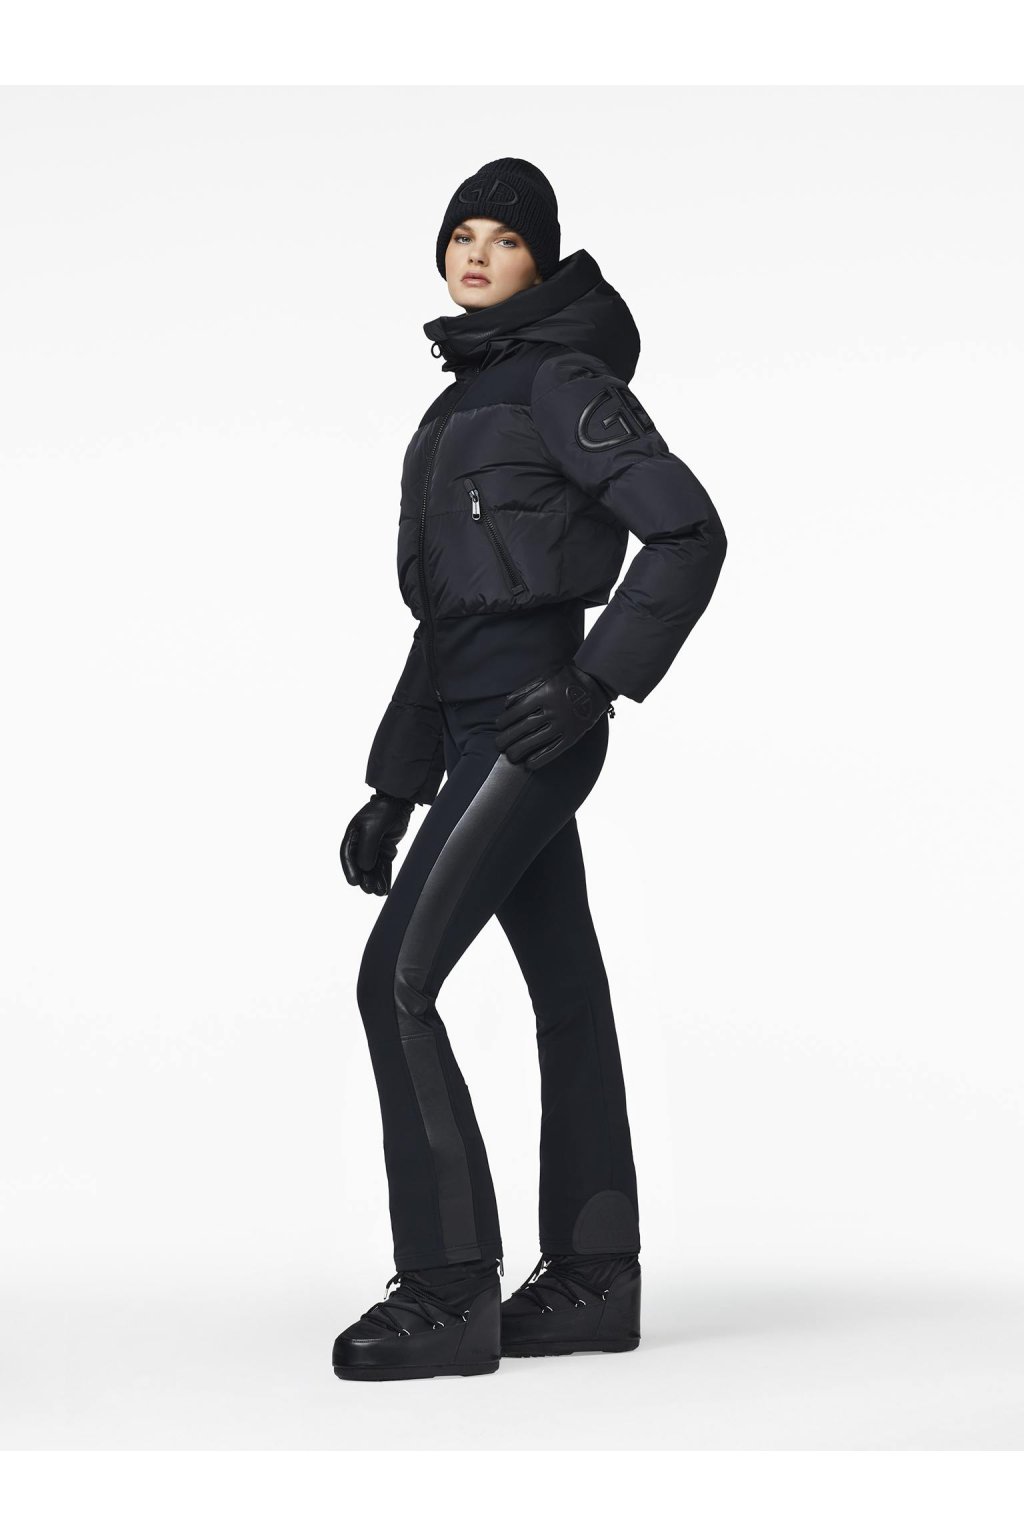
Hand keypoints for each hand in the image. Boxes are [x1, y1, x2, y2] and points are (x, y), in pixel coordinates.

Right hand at [340, 792, 414, 896]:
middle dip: (365, 878)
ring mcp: (373, 848)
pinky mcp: (385, 851)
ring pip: (373, 868)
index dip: (350, 870)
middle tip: (370, 890)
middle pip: (360, 865)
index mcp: (353, 836)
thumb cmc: (383, 811)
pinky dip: (384, 877)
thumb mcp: (373, 827)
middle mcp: (361, 844)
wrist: (400, 803)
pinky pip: (383, 866)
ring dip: (375, 880)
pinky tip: (386, 888)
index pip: (348, 855)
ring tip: (379, 892)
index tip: (355, 882)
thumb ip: (368, 847)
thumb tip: (364, 867)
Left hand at [494, 662, 613, 770]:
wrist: (596, 685)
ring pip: (536, 741)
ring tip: (510, 756)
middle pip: (523, 729)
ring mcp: (562, 725)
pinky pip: (554, 750)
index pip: (516, 712)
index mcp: (542, 696)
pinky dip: (540, 759)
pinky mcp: (572, 736)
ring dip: (519, 750)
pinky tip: (529, 764)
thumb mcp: (544, 677)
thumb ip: (525, 690)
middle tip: (498, 745)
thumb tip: (506, 705)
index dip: (504, 722)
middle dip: (507, 739)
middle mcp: (551, 711)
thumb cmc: (566, 680)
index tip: (498, 727)